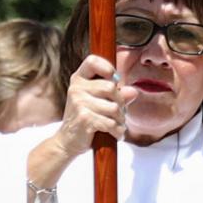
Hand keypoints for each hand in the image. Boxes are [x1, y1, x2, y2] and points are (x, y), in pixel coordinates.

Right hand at [30, 54, 134, 190]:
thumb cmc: (86, 118)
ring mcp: (79, 103)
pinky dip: (117, 131)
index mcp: (78, 79)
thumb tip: (134, 91)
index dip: (107, 67)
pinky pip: (111, 123)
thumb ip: (117, 95)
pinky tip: (114, 134)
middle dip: (120, 103)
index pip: (92, 61)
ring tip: (115, 125)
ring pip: (114, 108)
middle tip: (118, 113)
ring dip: (120, 120)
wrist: (68, 141)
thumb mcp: (100, 103)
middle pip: (111, 88)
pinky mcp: (85, 119)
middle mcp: (76, 88)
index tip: (114, 79)